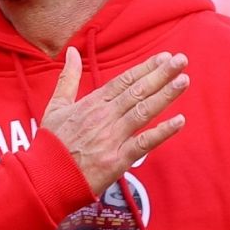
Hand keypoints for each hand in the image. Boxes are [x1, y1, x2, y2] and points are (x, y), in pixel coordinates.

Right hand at [41, 48, 189, 194]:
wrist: (46, 178)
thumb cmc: (51, 144)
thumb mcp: (55, 106)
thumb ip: (67, 78)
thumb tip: (70, 51)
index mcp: (91, 103)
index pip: (124, 80)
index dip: (145, 68)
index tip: (163, 57)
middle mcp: (104, 117)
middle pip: (137, 91)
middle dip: (161, 75)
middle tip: (181, 60)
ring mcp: (112, 138)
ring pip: (143, 111)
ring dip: (165, 95)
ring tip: (183, 80)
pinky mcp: (117, 160)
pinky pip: (144, 143)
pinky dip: (162, 132)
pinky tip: (180, 121)